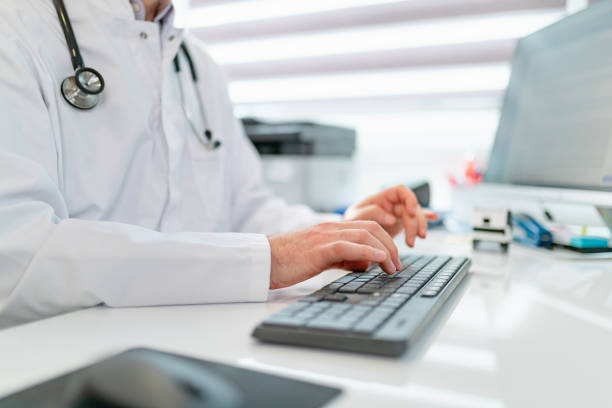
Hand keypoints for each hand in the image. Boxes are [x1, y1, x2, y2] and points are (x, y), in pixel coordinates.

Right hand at [268, 221, 400, 288]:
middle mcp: (331, 228)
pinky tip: (379, 260)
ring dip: (384, 251)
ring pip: (364, 235)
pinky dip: (368, 252)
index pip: (367, 228)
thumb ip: (343, 258)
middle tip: (397, 265)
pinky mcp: (319, 248)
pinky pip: (349, 246)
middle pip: (371, 228)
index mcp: (331, 230)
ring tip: (392, 267)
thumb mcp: (321, 258)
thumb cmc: (288, 261)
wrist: (265, 260)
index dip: (385, 241)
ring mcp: (325, 236)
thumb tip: (365, 264)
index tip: (392, 259)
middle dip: (390, 246)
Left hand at [344, 185, 437, 246]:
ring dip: (420, 226)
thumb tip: (392, 218)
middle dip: (415, 222)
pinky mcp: (400, 223)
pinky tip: (434, 216)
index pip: (401, 191)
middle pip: (411, 206)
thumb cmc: (349, 222)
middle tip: (412, 240)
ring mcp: (397, 212)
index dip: (409, 200)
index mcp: (381, 197)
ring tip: (418, 239)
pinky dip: (425, 217)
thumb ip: (371, 214)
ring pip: (415, 215)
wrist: (347, 235)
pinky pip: (415, 218)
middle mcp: (391, 203)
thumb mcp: (355, 216)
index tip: (410, 213)